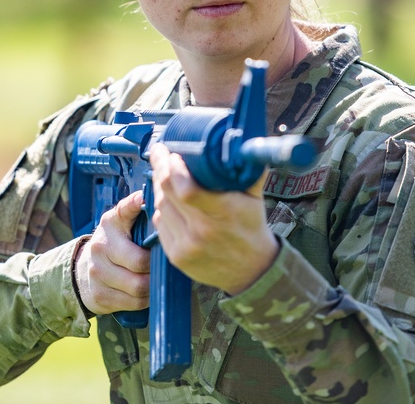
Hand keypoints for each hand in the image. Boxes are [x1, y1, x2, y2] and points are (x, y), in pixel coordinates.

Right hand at [74, 191, 150, 315]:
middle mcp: (100, 248)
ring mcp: (98, 274)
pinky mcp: (100, 297)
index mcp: (109, 224)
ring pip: (139, 287)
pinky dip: (146, 299)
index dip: (142, 218)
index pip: (128, 219)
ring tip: (159, 278)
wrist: (83, 270)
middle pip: (140, 263)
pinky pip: (133, 303)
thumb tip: (145, 195)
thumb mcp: (118, 220)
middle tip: (166, 264)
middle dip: (157, 265)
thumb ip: (132, 208)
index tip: (155, 224)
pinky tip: (149, 291)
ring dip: (154, 285)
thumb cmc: (112, 243)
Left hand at [149, 144, 278, 294]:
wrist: (253, 271)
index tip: (171, 152)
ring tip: (165, 176)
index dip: (171, 167)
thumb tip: (243, 143)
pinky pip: (159, 225)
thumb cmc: (252, 228)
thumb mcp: (255, 198)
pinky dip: (162, 210)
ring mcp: (186, 246)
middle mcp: (201, 231)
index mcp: (221, 213)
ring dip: (160, 189)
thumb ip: (248, 171)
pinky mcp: (177, 256)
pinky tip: (169, 202)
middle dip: (160, 168)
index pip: (184, 187)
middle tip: (160, 154)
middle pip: (166, 193)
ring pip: (160, 207)